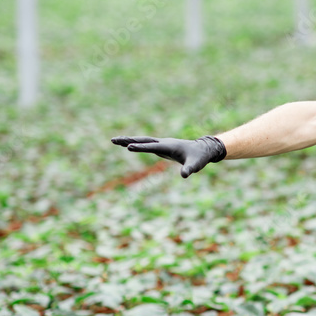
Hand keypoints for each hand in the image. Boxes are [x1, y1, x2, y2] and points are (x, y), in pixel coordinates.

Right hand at [111, 135, 226, 177]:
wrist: (202, 150)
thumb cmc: (198, 158)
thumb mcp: (195, 165)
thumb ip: (189, 169)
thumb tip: (185, 175)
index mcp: (169, 146)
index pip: (152, 147)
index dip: (141, 147)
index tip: (128, 147)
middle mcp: (163, 143)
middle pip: (143, 141)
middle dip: (128, 140)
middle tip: (113, 140)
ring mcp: (161, 144)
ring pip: (143, 141)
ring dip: (129, 140)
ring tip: (114, 141)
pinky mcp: (160, 147)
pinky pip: (145, 144)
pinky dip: (135, 144)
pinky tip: (127, 145)